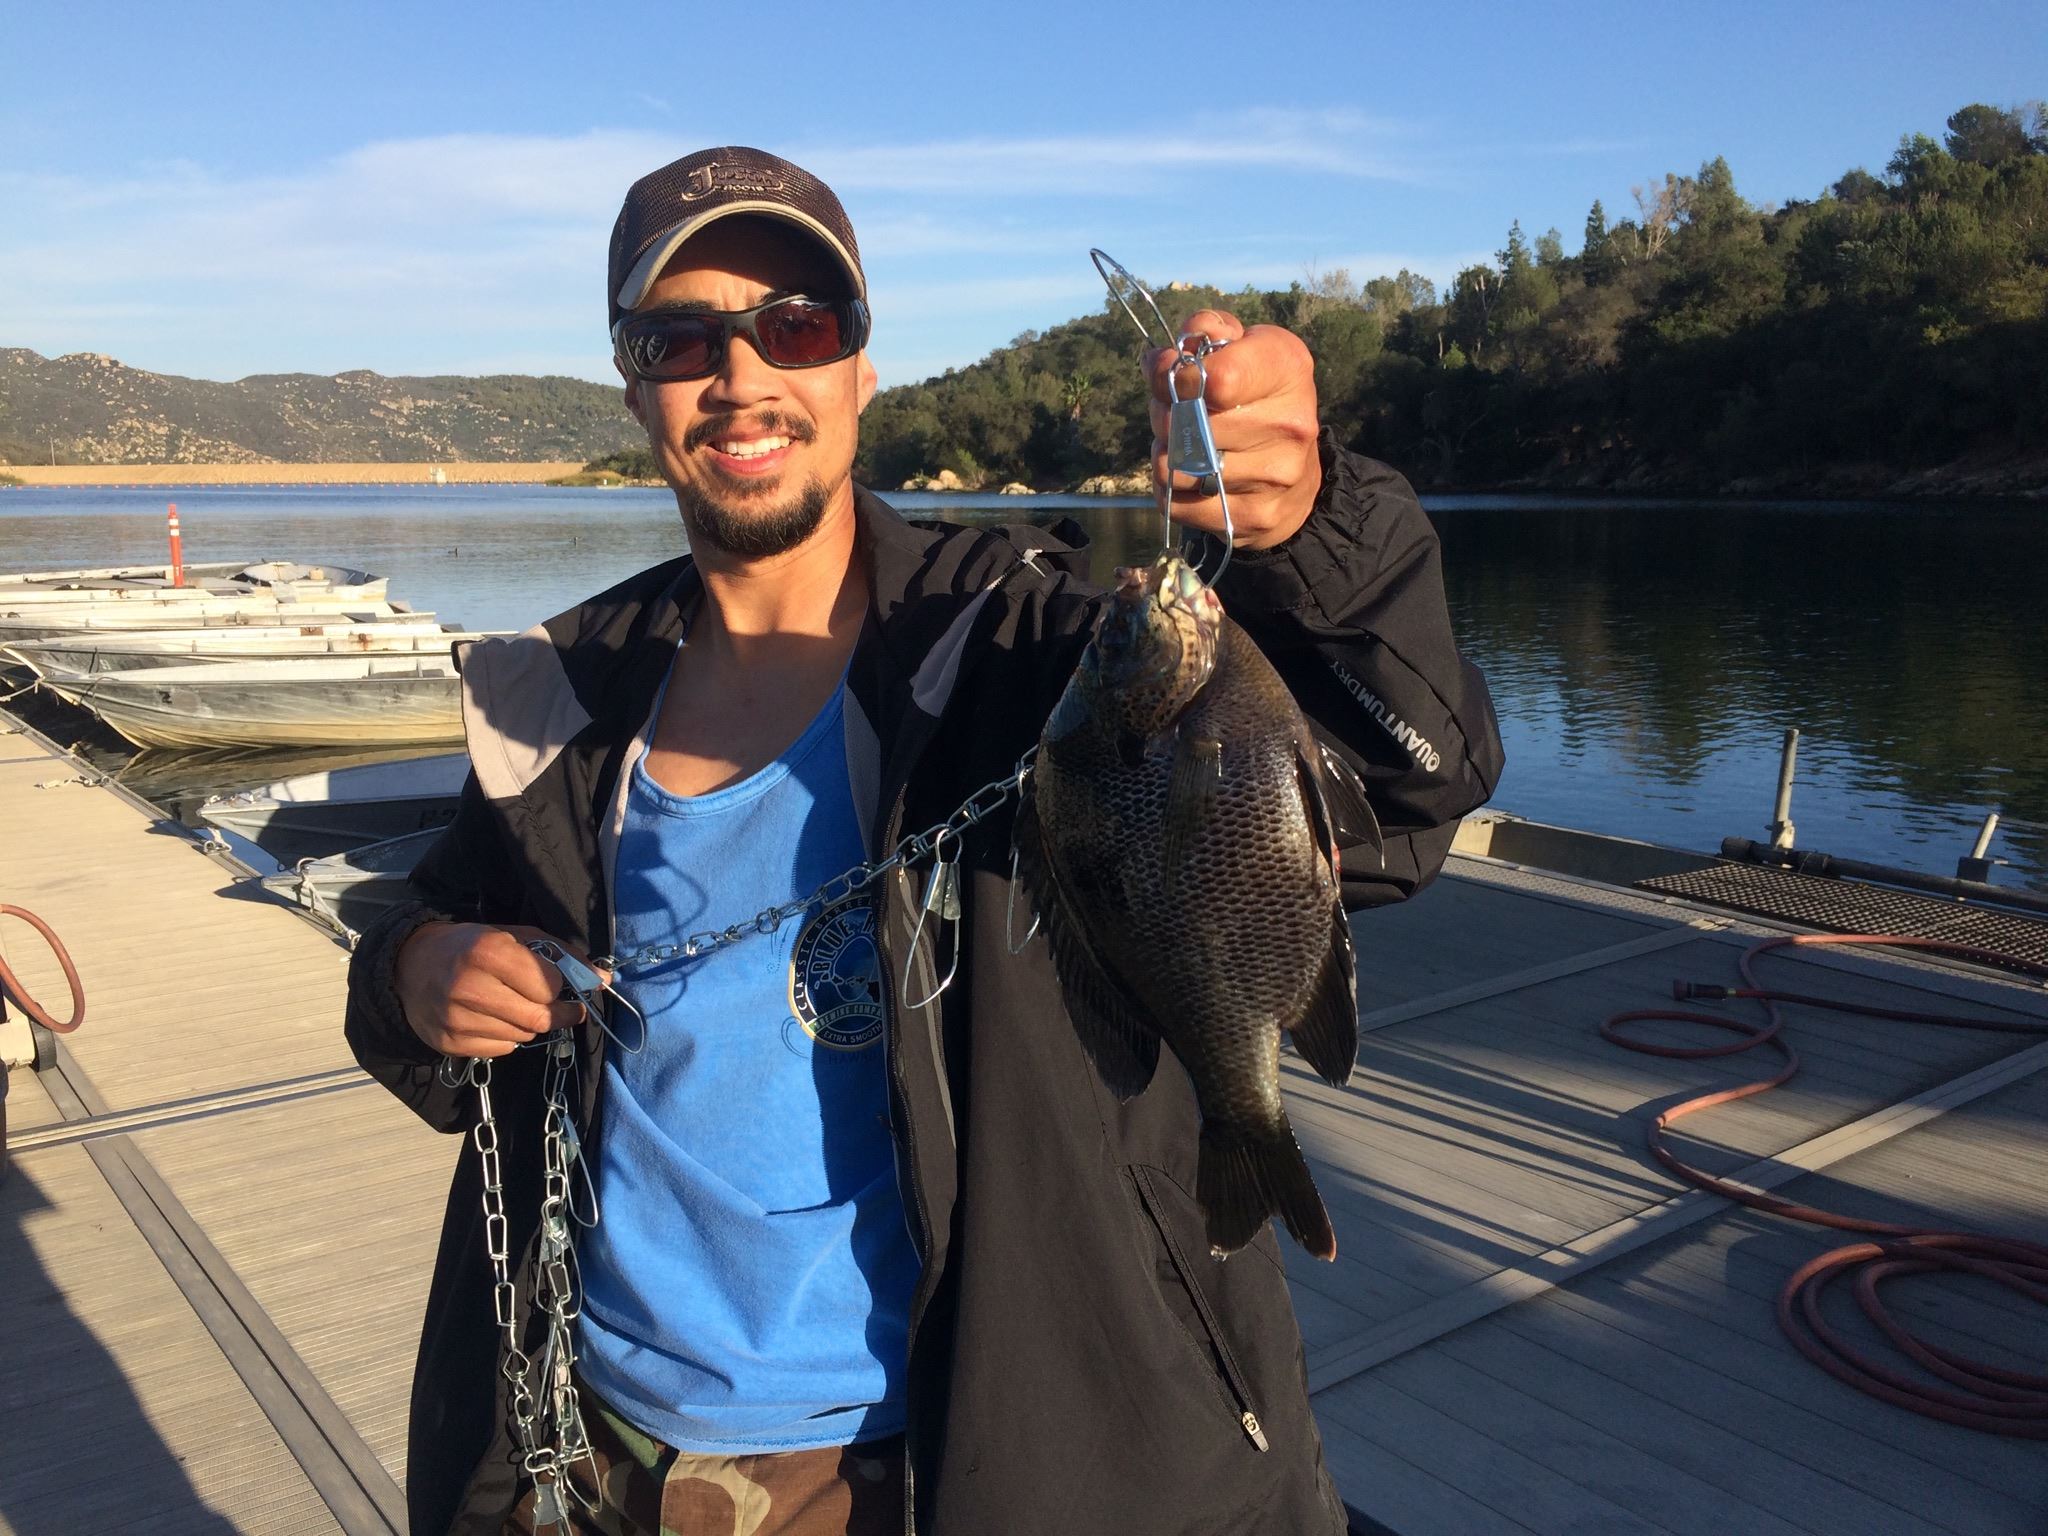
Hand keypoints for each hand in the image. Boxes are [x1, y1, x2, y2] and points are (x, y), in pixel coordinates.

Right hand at [393, 921, 599, 1057]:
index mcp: (487, 952)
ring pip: (522, 1037)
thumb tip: (603, 979)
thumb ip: (561, 954)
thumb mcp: (515, 936)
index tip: (562, 984)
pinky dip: (509, 1037)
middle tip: (568, 1009)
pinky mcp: (449, 1043)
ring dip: (531, 1024)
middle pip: (538, 1018)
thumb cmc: (471, 945)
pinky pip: (501, 1049)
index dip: (560, 986)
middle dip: (560, 1014)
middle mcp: (469, 988)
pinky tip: (495, 1018)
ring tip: (519, 1006)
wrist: (410, 965)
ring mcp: (456, 1020)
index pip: (548, 985)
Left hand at [1146, 311, 1321, 551]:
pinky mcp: (1256, 517)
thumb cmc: (1259, 397)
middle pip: (1185, 423)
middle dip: (1163, 415)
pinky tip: (1190, 477)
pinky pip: (1177, 505)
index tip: (1168, 372)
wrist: (1299, 473)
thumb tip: (1163, 357)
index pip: (1214, 378)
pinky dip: (1169, 491)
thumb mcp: (1244, 347)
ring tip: (1183, 445)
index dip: (1174, 375)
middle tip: (1173, 412)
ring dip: (1165, 454)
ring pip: (1176, 467)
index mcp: (1288, 368)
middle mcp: (1291, 423)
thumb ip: (1206, 331)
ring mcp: (1276, 475)